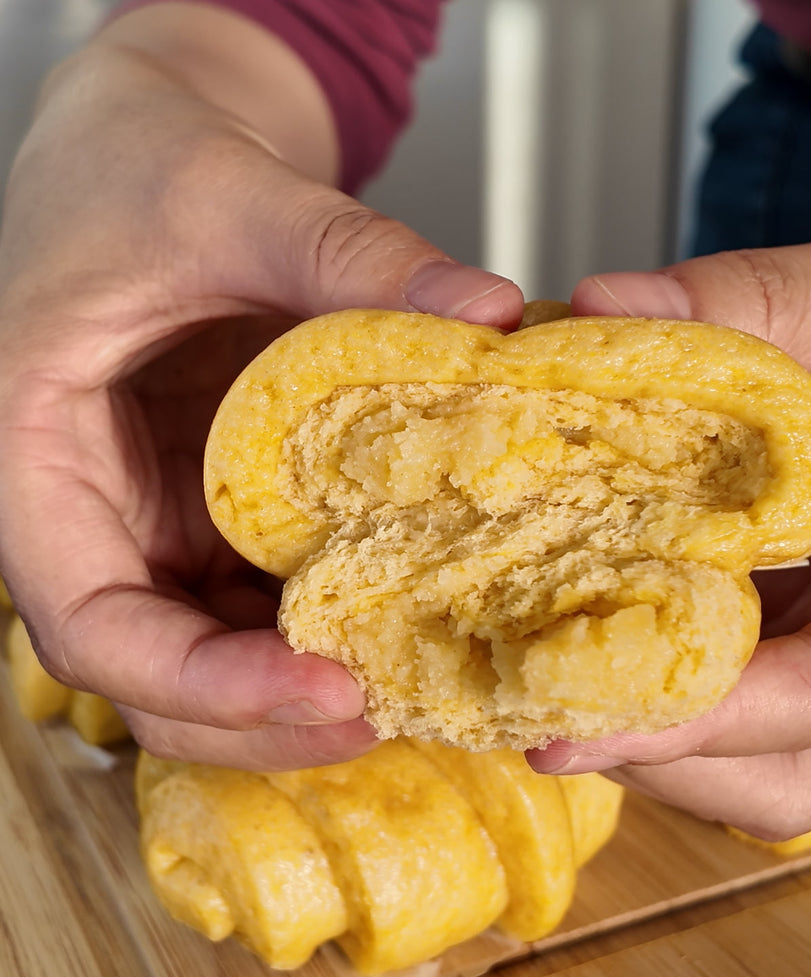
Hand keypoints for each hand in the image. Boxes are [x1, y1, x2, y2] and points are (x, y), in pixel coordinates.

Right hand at [0, 6, 522, 770]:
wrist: (143, 147)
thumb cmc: (136, 164)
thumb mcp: (229, 194)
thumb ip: (348, 254)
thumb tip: (490, 315)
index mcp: (34, 458)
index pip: (92, 628)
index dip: (203, 685)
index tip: (327, 690)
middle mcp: (89, 515)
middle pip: (156, 677)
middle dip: (263, 718)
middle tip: (387, 709)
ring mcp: (154, 520)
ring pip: (213, 653)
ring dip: (302, 688)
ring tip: (413, 679)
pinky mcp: (210, 509)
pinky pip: (259, 597)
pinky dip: (323, 623)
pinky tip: (402, 609)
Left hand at [527, 235, 810, 840]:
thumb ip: (761, 301)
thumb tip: (597, 307)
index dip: (703, 720)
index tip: (568, 728)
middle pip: (782, 775)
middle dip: (653, 752)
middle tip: (533, 710)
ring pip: (765, 768)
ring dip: (654, 740)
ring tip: (546, 686)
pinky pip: (755, 719)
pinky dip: (674, 700)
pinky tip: (597, 639)